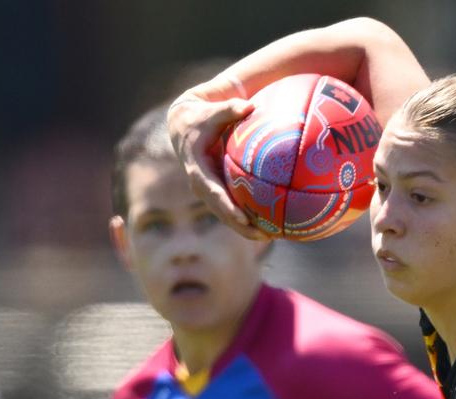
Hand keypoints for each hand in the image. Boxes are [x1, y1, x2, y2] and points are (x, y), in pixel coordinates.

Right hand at [166, 89, 267, 240]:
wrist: (183, 124)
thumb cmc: (200, 116)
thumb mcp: (211, 111)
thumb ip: (228, 109)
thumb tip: (248, 105)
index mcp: (197, 169)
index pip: (212, 193)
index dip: (227, 207)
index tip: (243, 218)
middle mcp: (202, 185)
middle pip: (221, 212)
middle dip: (241, 227)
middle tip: (265, 236)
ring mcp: (209, 190)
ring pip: (226, 215)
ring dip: (246, 228)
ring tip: (272, 236)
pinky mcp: (216, 190)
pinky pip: (232, 207)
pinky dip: (247, 217)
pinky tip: (270, 223)